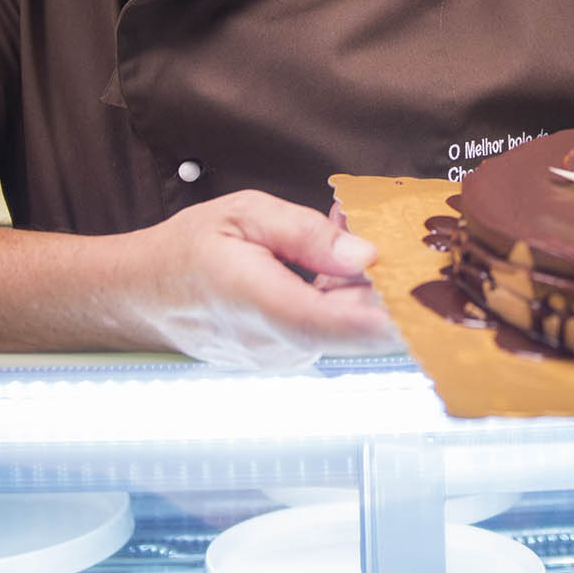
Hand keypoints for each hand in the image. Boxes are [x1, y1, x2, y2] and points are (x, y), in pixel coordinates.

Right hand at [120, 190, 403, 368]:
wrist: (143, 294)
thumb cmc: (189, 249)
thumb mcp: (244, 214)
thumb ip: (306, 234)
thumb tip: (367, 254)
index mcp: (259, 301)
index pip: (341, 324)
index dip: (393, 314)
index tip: (430, 291)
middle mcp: (277, 345)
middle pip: (359, 325)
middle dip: (389, 281)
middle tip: (401, 232)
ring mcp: (284, 358)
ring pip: (349, 325)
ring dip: (365, 285)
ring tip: (348, 234)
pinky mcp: (289, 358)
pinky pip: (332, 327)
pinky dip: (343, 294)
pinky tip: (332, 259)